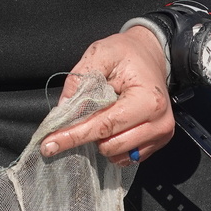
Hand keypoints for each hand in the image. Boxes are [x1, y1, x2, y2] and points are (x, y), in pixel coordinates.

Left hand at [39, 25, 174, 167]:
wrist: (151, 53)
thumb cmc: (127, 53)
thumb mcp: (101, 53)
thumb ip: (80, 79)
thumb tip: (63, 110)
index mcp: (147, 100)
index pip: (103, 126)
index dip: (74, 136)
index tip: (49, 145)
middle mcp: (159, 122)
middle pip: (110, 145)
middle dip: (88, 135)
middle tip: (81, 116)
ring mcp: (161, 134)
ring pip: (118, 155)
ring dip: (102, 141)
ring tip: (103, 115)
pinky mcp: (158, 141)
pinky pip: (128, 157)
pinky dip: (114, 146)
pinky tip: (113, 126)